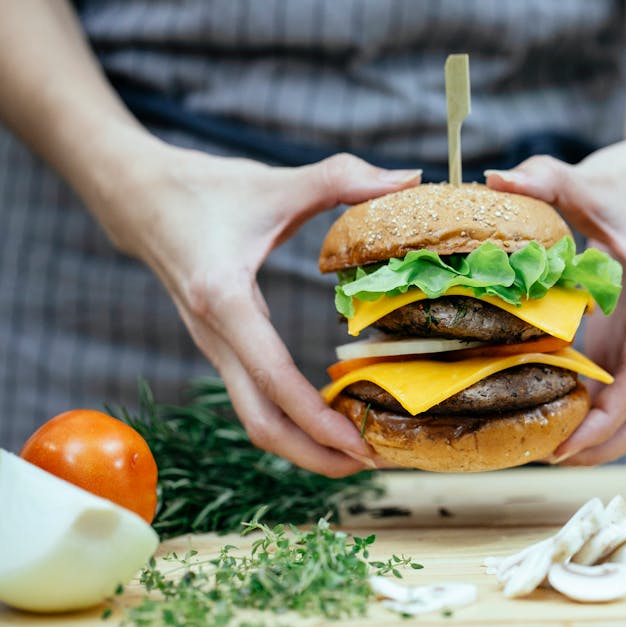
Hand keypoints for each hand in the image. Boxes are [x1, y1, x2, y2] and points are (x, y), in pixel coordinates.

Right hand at [93, 143, 420, 476]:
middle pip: (260, 424)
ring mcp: (214, 347)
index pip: (274, 379)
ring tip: (358, 450)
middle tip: (372, 463)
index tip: (361, 444)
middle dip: (314, 455)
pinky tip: (329, 415)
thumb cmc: (203, 189)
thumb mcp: (276, 182)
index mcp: (225, 301)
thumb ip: (343, 177)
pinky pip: (255, 398)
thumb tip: (410, 178)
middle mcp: (215, 336)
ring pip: (255, 419)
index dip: (318, 419)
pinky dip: (291, 419)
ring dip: (304, 444)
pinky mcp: (221, 346)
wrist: (136, 195)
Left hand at [486, 127, 625, 464]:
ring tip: (546, 447)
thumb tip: (494, 180)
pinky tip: (551, 409)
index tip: (570, 445)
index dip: (609, 416)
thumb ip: (546, 177)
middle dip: (606, 442)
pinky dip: (593, 407)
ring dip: (601, 434)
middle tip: (549, 456)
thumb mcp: (589, 178)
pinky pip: (620, 386)